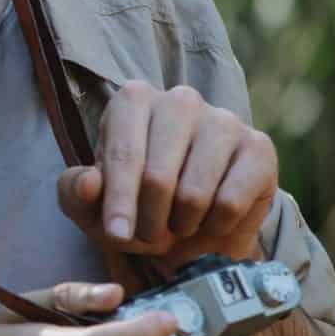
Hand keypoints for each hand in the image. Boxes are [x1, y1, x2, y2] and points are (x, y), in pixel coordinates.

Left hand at [58, 81, 276, 265]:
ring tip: (179, 223)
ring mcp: (224, 120)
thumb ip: (75, 193)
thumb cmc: (136, 206)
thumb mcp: (92, 207)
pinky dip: (216, 225)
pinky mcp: (259, 147)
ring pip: (195, 192)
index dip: (119, 202)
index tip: (117, 235)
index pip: (123, 154)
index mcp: (132, 101)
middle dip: (149, 219)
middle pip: (158, 176)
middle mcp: (180, 100)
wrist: (195, 228)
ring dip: (182, 224)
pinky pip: (231, 202)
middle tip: (149, 234)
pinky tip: (211, 219)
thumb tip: (89, 182)